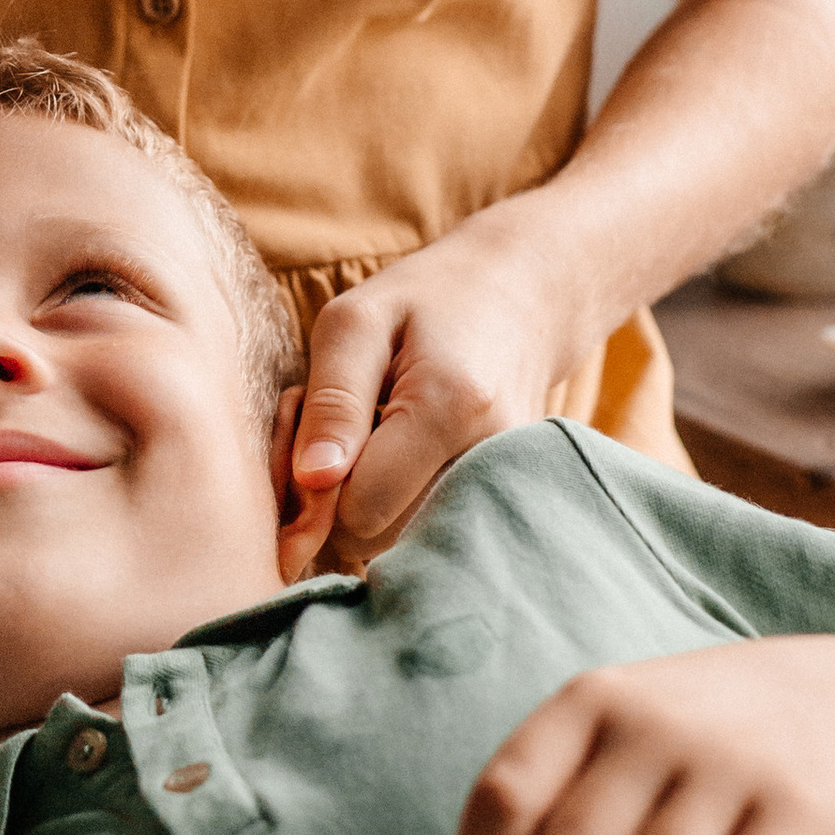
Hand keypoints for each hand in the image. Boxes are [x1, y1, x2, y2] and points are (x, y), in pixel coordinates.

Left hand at [291, 204, 585, 564]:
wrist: (524, 295)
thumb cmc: (427, 300)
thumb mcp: (355, 324)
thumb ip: (331, 403)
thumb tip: (310, 483)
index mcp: (450, 409)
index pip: (358, 511)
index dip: (318, 483)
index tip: (312, 433)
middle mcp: (492, 460)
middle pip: (377, 536)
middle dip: (338, 494)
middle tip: (343, 427)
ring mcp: (509, 485)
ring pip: (401, 540)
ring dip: (370, 499)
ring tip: (379, 434)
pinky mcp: (510, 498)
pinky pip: (432, 528)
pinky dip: (404, 501)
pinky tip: (408, 454)